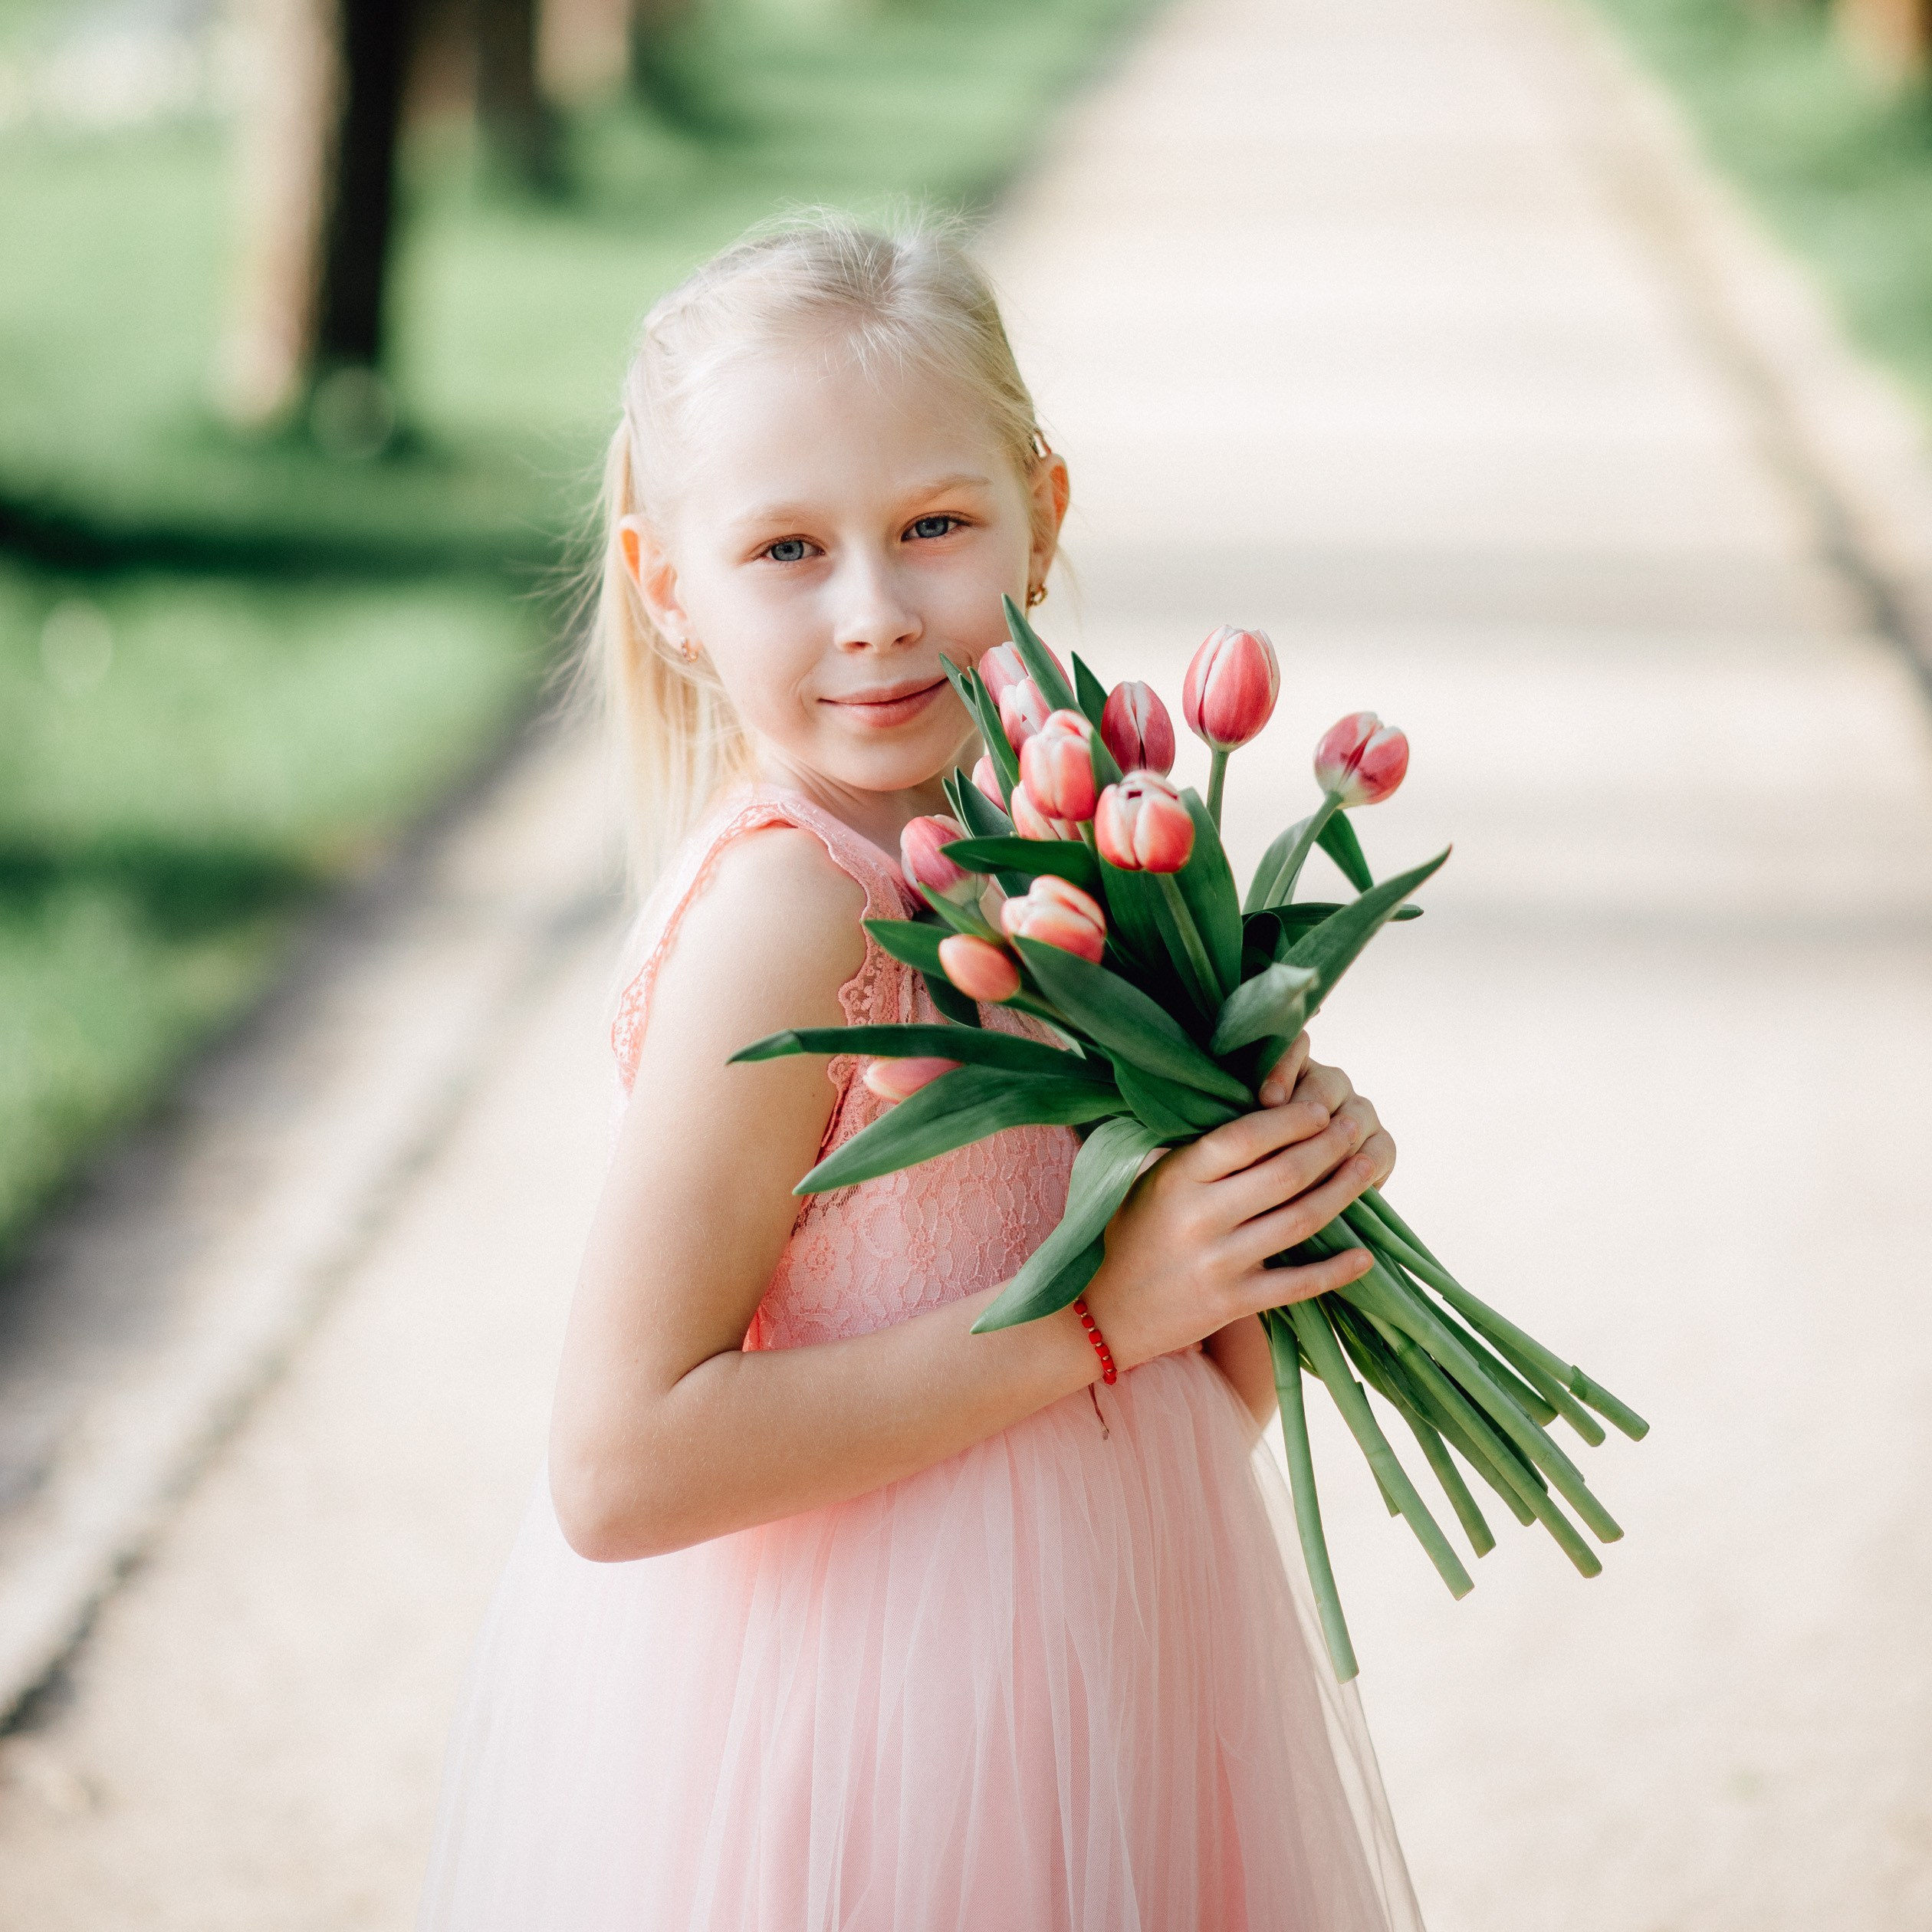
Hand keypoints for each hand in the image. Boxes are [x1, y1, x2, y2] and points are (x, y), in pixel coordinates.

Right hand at [1080, 1034, 1386, 1371]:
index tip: (1318, 1107)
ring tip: (1369, 1168)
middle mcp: (1197, 1218)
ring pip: (1299, 1221)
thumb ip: (1198, 1153)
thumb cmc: (1128, 1232)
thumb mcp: (1150, 1180)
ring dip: (1343, 1192)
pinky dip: (1335, 1270)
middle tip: (1354, 1127)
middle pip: (1284, 1174)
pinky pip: (1297, 1285)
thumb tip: (1257, 1106)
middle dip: (1329, 1146)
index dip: (1289, 1119)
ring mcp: (1217, 1264)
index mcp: (1175, 1178)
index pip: (1244, 1137)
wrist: (1099, 1314)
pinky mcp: (1231, 1305)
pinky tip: (1364, 1254)